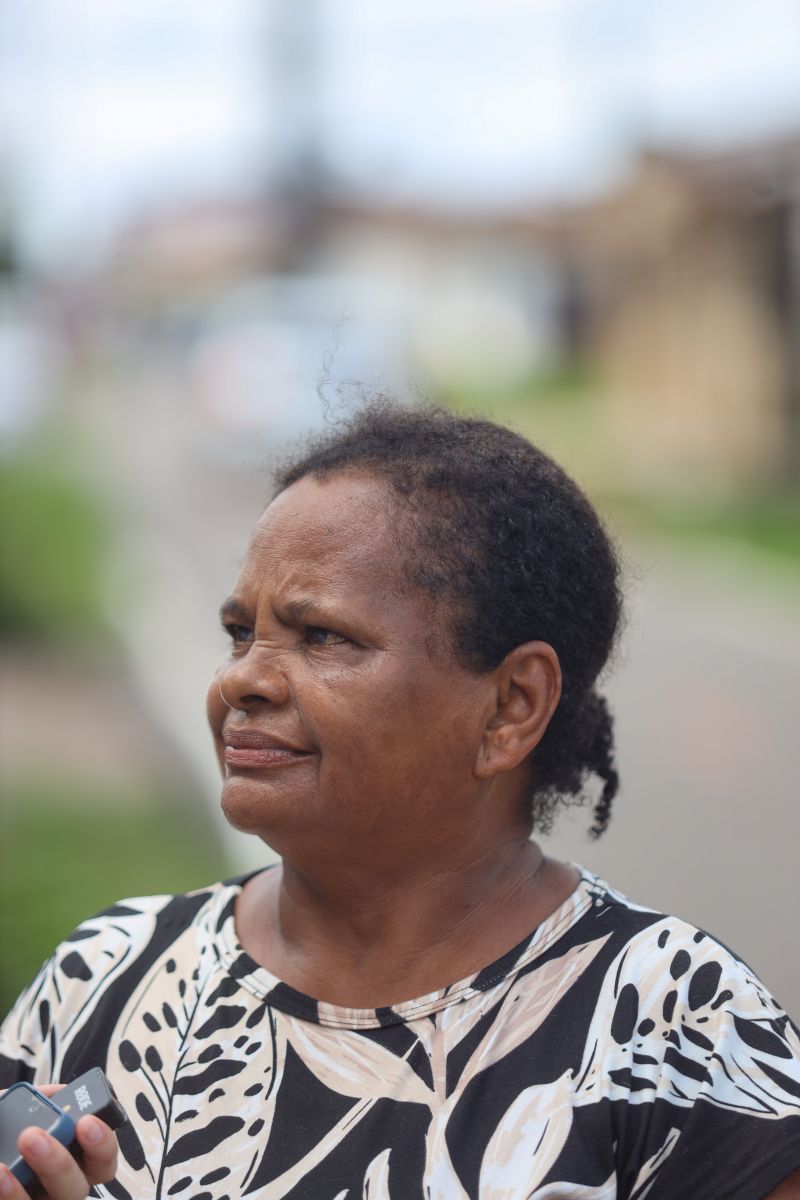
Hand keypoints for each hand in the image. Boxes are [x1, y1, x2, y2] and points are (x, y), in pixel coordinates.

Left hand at [0, 1085, 117, 1199]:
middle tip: (32, 1138)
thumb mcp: (12, 1107)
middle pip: (77, 1189)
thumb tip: (54, 1093)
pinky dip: (6, 1196)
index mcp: (69, 1159)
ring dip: (22, 1191)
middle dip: (58, 1164)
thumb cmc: (1, 1130)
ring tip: (2, 1170)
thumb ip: (35, 1100)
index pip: (102, 1159)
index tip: (86, 1122)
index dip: (102, 1144)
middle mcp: (56, 1189)